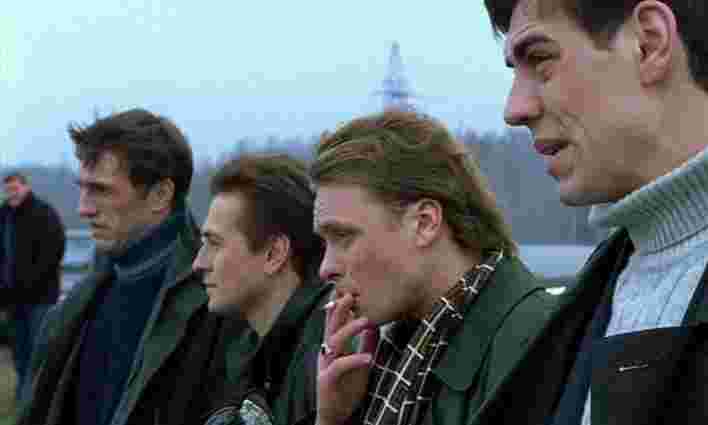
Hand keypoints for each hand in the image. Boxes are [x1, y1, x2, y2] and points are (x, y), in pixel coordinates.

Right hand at [316, 293, 377, 424]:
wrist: (336, 416)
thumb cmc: (347, 388)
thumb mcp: (360, 363)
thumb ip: (366, 344)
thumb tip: (376, 326)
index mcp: (333, 347)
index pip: (335, 322)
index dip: (341, 306)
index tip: (352, 290)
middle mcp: (327, 353)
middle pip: (331, 326)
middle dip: (340, 309)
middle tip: (352, 295)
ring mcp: (325, 366)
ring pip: (334, 341)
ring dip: (349, 329)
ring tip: (366, 322)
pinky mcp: (327, 380)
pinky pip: (339, 366)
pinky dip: (354, 360)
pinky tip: (369, 358)